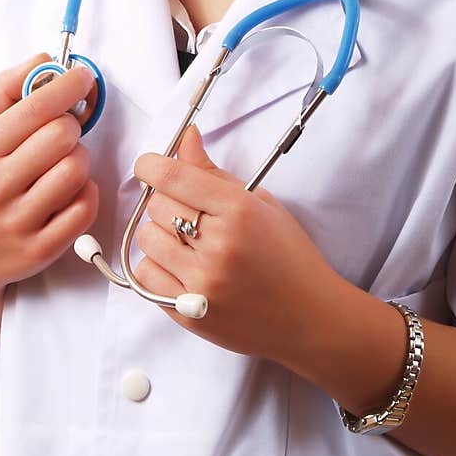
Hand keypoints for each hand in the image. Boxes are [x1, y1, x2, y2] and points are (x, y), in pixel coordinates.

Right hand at [0, 52, 99, 300]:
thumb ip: (7, 90)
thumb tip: (46, 59)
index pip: (37, 107)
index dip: (69, 86)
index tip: (82, 77)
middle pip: (64, 135)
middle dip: (70, 127)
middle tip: (58, 135)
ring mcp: (18, 223)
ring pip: (77, 170)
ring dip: (78, 162)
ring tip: (59, 166)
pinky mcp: (39, 252)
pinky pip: (85, 208)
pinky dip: (85, 195)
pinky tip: (66, 194)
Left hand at [133, 125, 339, 364]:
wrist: (310, 318)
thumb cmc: (289, 256)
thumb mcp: (260, 203)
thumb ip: (214, 172)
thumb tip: (184, 137)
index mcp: (238, 211)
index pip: (173, 177)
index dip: (151, 165)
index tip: (149, 165)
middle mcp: (218, 246)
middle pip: (156, 205)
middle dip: (165, 201)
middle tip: (188, 210)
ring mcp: (201, 283)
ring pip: (146, 238)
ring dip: (159, 233)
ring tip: (187, 241)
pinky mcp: (189, 313)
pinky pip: (145, 275)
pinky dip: (156, 266)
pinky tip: (181, 266)